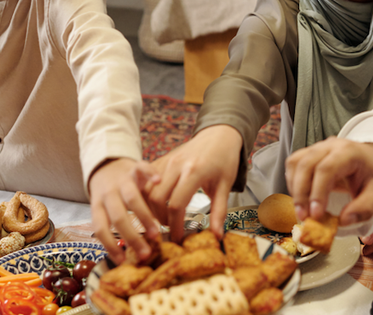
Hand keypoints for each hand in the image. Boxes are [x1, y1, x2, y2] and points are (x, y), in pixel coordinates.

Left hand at [89, 158, 160, 263]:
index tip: (124, 260)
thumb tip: (128, 255)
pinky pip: (142, 169)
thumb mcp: (105, 208)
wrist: (107, 164)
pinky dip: (151, 174)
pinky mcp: (134, 166)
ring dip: (144, 217)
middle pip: (118, 217)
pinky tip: (160, 182)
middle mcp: (108, 194)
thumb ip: (115, 225)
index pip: (101, 228)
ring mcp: (122, 180)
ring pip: (132, 198)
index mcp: (98, 205)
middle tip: (146, 253)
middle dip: (132, 237)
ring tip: (157, 232)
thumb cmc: (109, 193)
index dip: (110, 246)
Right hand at [146, 125, 242, 242]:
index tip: (178, 238)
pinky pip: (148, 181)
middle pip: (157, 199)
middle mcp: (177, 165)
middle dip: (161, 219)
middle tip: (170, 230)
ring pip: (148, 191)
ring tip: (164, 220)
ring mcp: (167, 161)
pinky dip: (148, 196)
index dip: (175, 226)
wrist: (219, 134)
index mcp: (194, 171)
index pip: (176, 205)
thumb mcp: (225, 185)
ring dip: (153, 209)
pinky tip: (157, 206)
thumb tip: (217, 236)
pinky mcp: (162, 160)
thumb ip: (219, 211)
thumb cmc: (224, 159)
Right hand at [285, 137, 372, 226]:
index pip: (327, 168)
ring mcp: (318, 147)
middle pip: (306, 164)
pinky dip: (293, 182)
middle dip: (301, 193)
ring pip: (295, 162)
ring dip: (294, 188)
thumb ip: (364, 208)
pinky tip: (302, 198)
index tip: (316, 215)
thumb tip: (342, 222)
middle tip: (303, 217)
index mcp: (349, 152)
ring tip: (302, 209)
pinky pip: (293, 164)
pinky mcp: (310, 152)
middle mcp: (331, 145)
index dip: (318, 192)